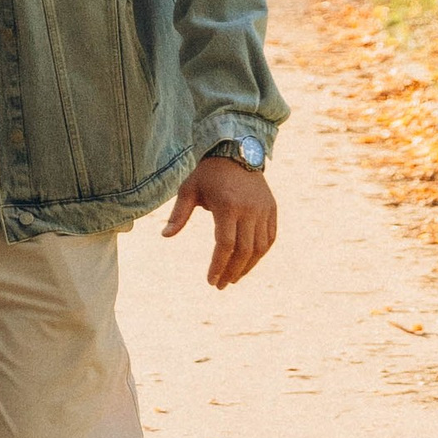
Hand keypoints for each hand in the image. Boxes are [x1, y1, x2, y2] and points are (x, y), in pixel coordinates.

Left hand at [162, 152, 276, 288]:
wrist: (235, 152)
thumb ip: (178, 214)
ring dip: (247, 267)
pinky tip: (248, 263)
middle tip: (221, 285)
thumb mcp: (188, 189)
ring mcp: (263, 210)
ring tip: (233, 278)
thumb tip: (165, 236)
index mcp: (227, 205)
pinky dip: (260, 254)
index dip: (218, 265)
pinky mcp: (272, 210)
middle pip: (244, 251)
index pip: (225, 244)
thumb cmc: (207, 174)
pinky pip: (269, 238)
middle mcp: (249, 209)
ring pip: (259, 248)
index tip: (211, 281)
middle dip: (232, 272)